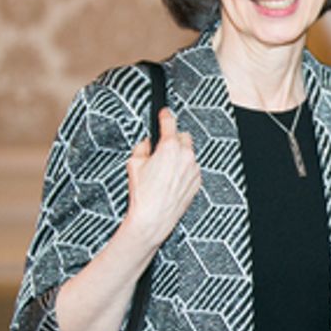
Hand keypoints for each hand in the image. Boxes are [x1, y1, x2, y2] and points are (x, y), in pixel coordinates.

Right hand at [124, 108, 201, 245]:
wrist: (153, 217)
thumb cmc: (143, 193)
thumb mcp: (134, 164)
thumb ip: (143, 147)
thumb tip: (148, 143)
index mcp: (169, 147)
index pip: (169, 122)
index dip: (165, 115)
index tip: (164, 112)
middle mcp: (185, 156)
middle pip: (183, 137)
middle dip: (173, 140)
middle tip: (161, 150)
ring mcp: (193, 169)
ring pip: (189, 154)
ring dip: (179, 156)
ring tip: (164, 171)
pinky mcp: (197, 181)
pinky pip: (192, 168)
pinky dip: (184, 170)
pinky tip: (171, 180)